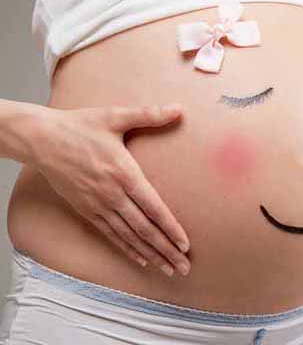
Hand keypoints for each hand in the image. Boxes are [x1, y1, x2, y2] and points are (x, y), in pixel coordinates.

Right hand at [31, 103, 190, 276]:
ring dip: (150, 254)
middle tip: (183, 268)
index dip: (171, 228)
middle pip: (144, 229)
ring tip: (167, 268)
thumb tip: (178, 108)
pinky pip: (110, 234)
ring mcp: (98, 205)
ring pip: (129, 237)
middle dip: (166, 249)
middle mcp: (113, 194)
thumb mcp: (115, 117)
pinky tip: (139, 259)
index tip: (185, 244)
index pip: (154, 207)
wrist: (43, 139)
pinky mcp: (86, 209)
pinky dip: (126, 248)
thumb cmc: (80, 127)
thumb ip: (149, 114)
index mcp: (124, 173)